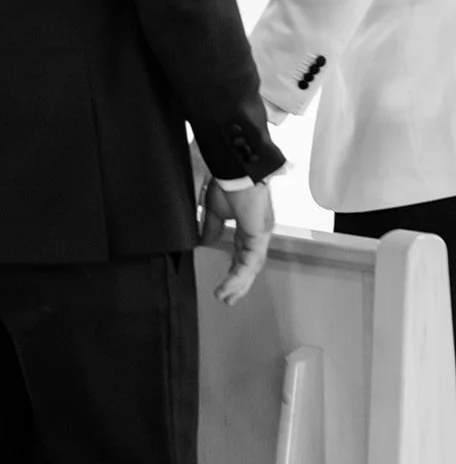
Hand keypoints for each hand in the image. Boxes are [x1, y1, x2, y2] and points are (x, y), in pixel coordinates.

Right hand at [200, 178, 273, 305]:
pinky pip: (251, 261)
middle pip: (248, 262)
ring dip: (239, 284)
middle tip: (227, 298)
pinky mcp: (259, 233)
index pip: (241, 251)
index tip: (224, 282)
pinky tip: (229, 287)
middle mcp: (256, 229)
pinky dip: (240, 277)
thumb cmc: (225, 178)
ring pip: (251, 265)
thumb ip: (211, 227)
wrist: (233, 165)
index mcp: (246, 222)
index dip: (233, 268)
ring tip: (225, 297)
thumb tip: (204, 242)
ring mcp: (260, 231)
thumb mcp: (212, 208)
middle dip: (238, 282)